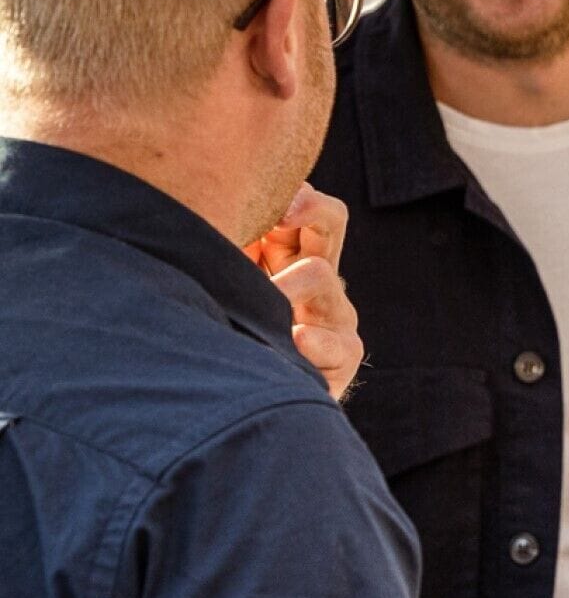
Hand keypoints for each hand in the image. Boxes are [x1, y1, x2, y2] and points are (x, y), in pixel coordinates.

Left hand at [242, 185, 362, 400]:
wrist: (244, 405)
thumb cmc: (221, 337)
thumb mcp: (221, 287)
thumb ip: (221, 254)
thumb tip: (196, 211)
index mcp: (289, 254)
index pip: (305, 205)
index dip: (291, 193)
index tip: (263, 194)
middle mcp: (319, 277)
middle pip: (331, 219)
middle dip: (308, 208)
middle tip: (281, 213)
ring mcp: (334, 315)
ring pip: (321, 274)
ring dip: (284, 286)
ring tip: (263, 302)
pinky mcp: (343, 355)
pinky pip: (336, 340)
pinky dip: (313, 341)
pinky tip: (295, 341)